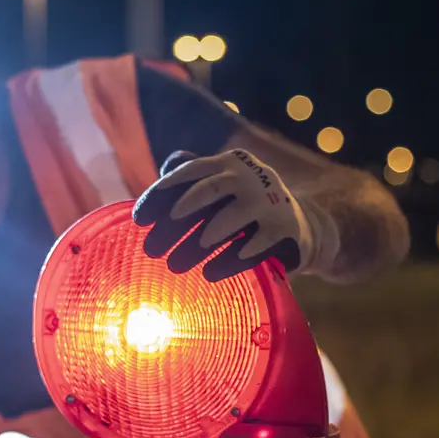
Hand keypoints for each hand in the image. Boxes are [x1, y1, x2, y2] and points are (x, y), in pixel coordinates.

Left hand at [133, 149, 319, 281]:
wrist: (300, 228)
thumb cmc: (246, 208)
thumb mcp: (222, 187)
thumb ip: (194, 177)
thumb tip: (165, 169)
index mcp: (228, 163)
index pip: (189, 172)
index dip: (160, 194)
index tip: (138, 220)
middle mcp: (249, 176)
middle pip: (208, 192)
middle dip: (175, 220)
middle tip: (151, 249)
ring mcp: (270, 200)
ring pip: (232, 217)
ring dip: (201, 241)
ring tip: (176, 264)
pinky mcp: (285, 228)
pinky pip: (255, 245)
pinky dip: (232, 260)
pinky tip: (210, 274)